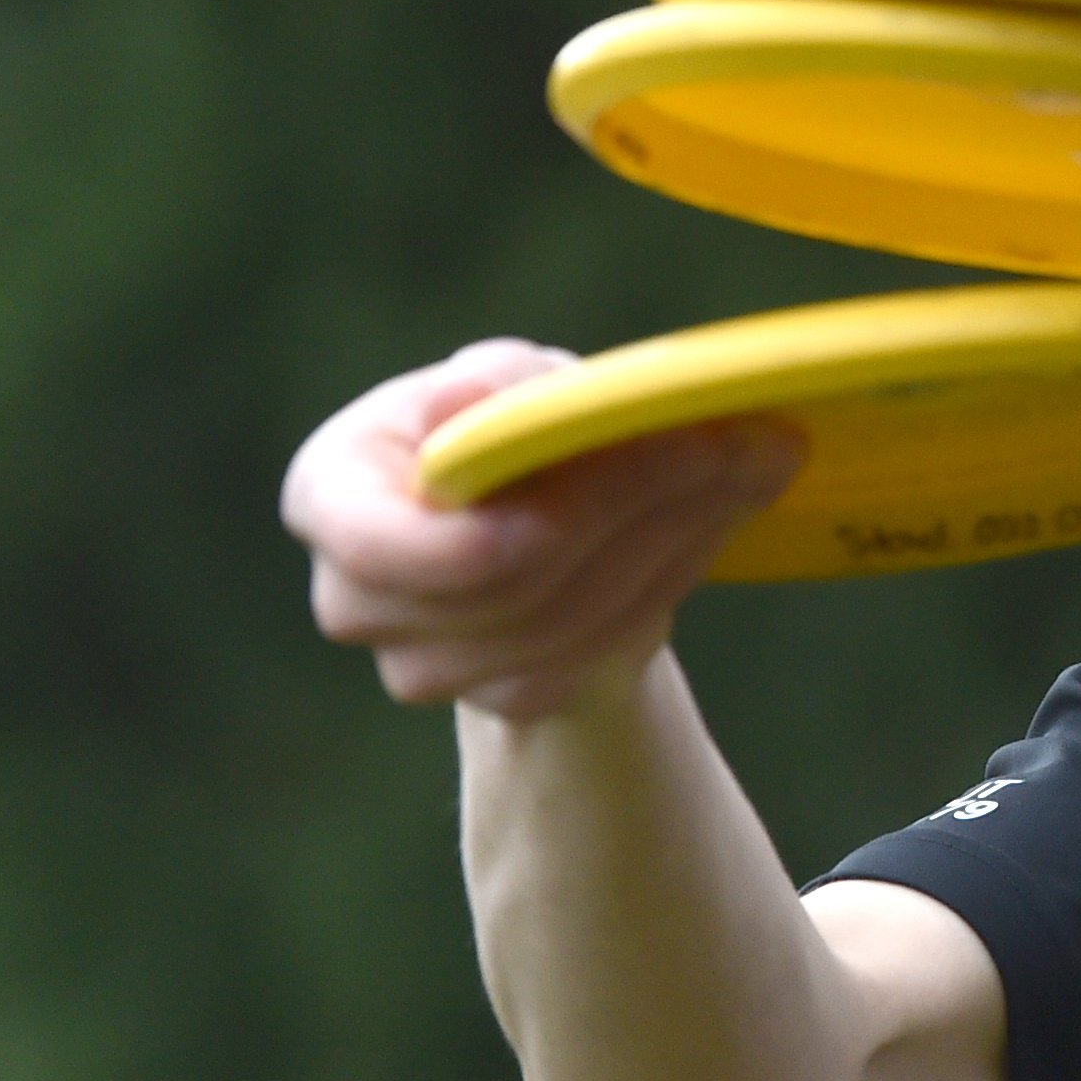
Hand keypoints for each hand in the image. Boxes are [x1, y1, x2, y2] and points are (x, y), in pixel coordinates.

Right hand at [281, 339, 804, 721]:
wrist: (533, 526)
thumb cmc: (502, 428)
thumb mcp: (503, 381)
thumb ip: (505, 387)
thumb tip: (482, 403)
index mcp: (329, 494)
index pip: (385, 542)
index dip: (490, 529)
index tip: (609, 477)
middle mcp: (358, 597)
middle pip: (507, 579)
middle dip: (632, 499)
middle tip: (732, 441)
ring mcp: (431, 667)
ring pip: (574, 616)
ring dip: (677, 532)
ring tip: (751, 460)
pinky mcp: (513, 698)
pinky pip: (605, 646)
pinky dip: (674, 572)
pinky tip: (718, 512)